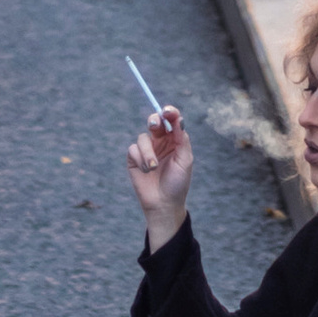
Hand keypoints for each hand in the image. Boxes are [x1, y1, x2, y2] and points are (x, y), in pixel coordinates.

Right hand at [126, 108, 192, 246]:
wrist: (163, 204)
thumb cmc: (178, 183)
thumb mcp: (184, 160)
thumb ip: (182, 138)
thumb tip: (179, 119)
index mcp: (174, 140)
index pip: (171, 120)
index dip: (169, 113)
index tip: (167, 112)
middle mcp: (160, 142)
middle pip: (154, 122)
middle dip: (154, 121)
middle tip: (154, 126)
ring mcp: (146, 150)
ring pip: (142, 138)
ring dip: (148, 152)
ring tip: (153, 167)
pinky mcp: (134, 160)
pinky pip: (133, 149)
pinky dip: (140, 159)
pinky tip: (146, 171)